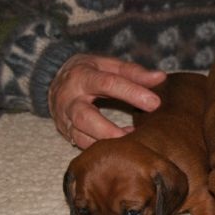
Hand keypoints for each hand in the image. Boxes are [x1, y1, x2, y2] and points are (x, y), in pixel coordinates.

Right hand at [48, 54, 165, 148]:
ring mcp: (64, 117)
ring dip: (106, 142)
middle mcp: (69, 98)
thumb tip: (161, 77)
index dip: (132, 93)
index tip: (155, 103)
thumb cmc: (89, 72)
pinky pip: (81, 144)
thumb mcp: (108, 65)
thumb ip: (133, 72)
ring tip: (131, 141)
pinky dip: (100, 148)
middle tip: (136, 133)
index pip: (108, 83)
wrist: (53, 80)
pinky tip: (119, 146)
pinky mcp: (65, 131)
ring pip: (80, 135)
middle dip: (110, 129)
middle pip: (85, 117)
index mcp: (83, 76)